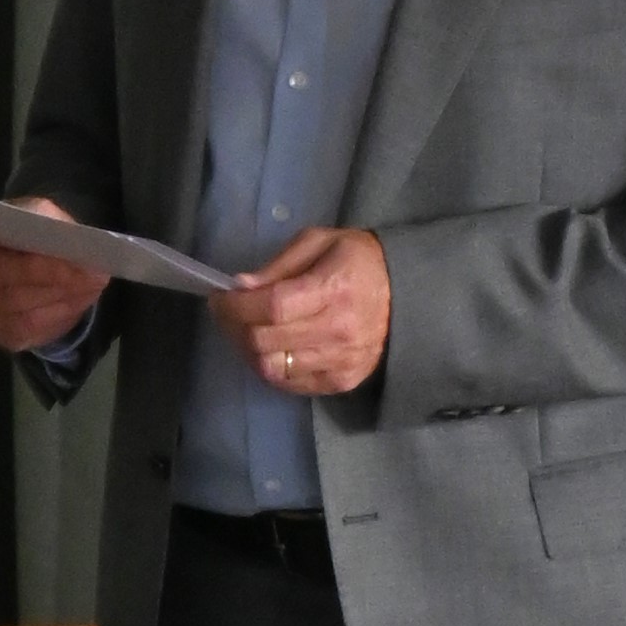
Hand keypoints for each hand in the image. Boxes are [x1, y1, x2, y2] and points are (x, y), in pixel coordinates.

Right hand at [0, 198, 108, 354]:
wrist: (30, 258)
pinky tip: (82, 296)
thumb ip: (44, 220)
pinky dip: (59, 311)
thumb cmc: (27, 228)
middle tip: (83, 267)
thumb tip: (69, 244)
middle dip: (40, 271)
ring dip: (58, 293)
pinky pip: (26, 327)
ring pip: (13, 306)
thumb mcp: (37, 211)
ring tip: (94, 280)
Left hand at [211, 227, 389, 396]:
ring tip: (246, 330)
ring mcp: (341, 362)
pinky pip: (288, 383)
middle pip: (265, 341)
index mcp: (334, 289)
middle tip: (227, 313)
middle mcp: (339, 331)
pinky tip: (269, 347)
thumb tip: (241, 287)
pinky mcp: (341, 382)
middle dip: (234, 326)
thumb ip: (279, 265)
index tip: (219, 298)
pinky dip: (269, 366)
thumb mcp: (319, 242)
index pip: (272, 307)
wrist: (407, 295)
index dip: (236, 306)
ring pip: (271, 368)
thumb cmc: (357, 261)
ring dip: (247, 350)